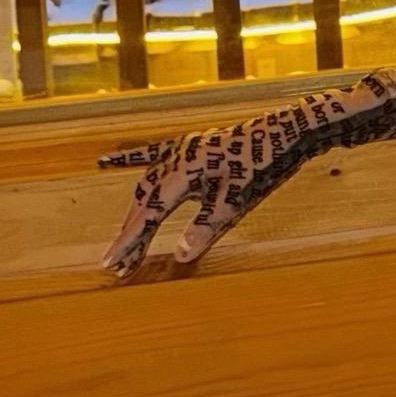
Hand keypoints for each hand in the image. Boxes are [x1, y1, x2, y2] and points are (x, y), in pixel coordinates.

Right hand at [99, 89, 360, 276]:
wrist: (288, 130)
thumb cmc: (264, 164)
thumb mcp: (237, 200)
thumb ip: (206, 227)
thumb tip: (181, 256)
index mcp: (184, 171)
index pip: (149, 214)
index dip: (130, 241)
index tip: (112, 263)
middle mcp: (176, 158)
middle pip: (144, 202)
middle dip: (131, 234)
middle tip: (120, 265)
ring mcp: (183, 149)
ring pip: (147, 184)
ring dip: (136, 212)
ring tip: (127, 240)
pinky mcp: (192, 146)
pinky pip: (153, 153)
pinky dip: (129, 159)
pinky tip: (106, 161)